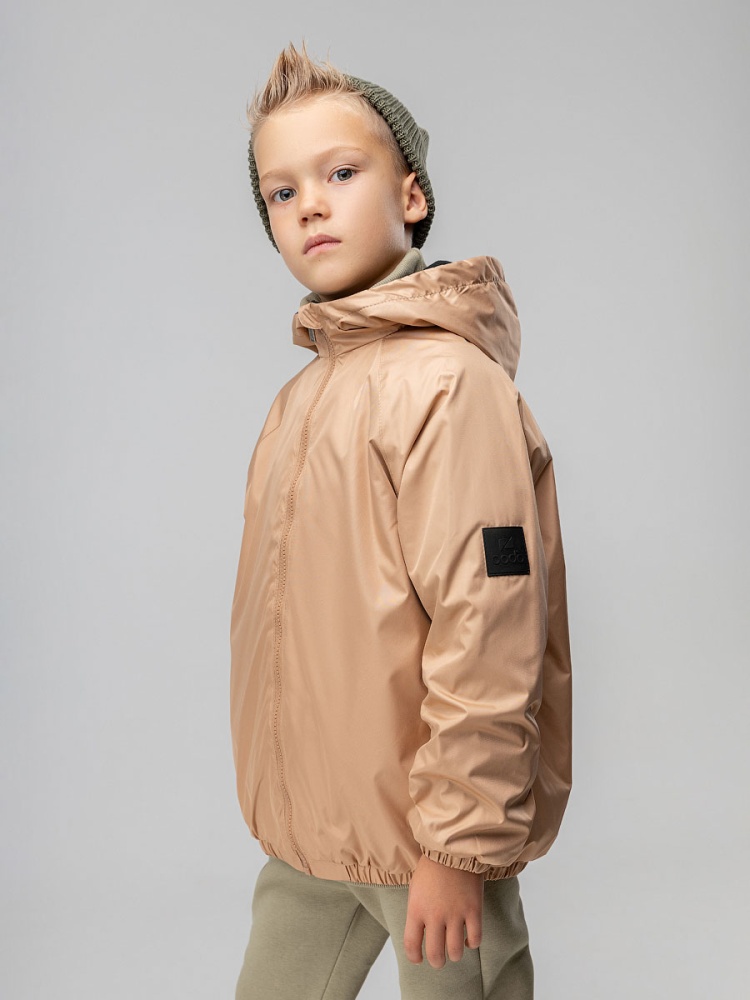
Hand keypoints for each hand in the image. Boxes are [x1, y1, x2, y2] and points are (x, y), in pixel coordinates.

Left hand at [403, 853, 483, 967]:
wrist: (453, 848)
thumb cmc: (431, 867)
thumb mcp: (415, 889)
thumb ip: (417, 912)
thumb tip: (419, 933)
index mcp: (416, 909)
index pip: (411, 945)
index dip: (414, 957)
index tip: (418, 959)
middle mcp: (434, 916)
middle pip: (435, 954)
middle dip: (437, 961)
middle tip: (439, 959)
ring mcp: (455, 914)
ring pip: (456, 952)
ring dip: (455, 954)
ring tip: (455, 949)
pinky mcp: (473, 910)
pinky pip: (475, 939)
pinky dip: (472, 943)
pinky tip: (470, 939)